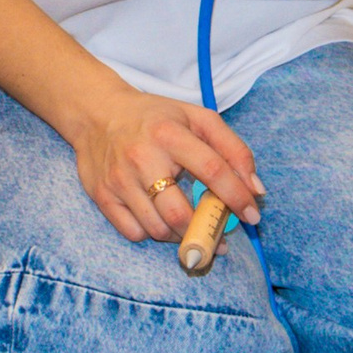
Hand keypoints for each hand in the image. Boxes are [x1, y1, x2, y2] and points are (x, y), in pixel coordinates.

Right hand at [69, 88, 263, 245]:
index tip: (253, 215)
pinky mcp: (102, 195)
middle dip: (206, 232)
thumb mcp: (198, 119)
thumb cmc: (156, 118)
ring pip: (157, 228)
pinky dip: (154, 234)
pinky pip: (133, 232)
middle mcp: (142, 158)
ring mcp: (119, 180)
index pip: (212, 170)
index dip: (237, 197)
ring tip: (194, 229)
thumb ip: (233, 149)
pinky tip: (163, 223)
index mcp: (169, 133)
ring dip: (183, 237)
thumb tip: (256, 189)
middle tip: (221, 239)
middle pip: (179, 212)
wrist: (97, 113)